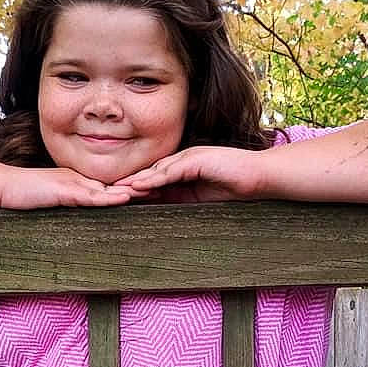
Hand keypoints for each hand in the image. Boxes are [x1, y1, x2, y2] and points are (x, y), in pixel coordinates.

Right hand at [0, 165, 149, 208]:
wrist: (3, 186)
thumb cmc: (24, 195)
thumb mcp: (52, 199)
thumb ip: (68, 203)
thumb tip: (82, 212)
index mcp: (78, 182)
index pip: (109, 186)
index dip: (131, 188)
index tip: (152, 191)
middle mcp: (79, 179)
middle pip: (114, 184)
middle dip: (138, 187)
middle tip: (164, 188)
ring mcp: (72, 183)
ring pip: (107, 188)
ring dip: (130, 191)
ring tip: (153, 193)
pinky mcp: (63, 191)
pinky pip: (89, 195)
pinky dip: (107, 197)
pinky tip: (123, 199)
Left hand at [116, 146, 264, 202]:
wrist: (260, 177)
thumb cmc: (236, 187)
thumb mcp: (202, 196)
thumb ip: (182, 198)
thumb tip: (163, 208)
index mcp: (184, 169)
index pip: (155, 179)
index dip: (137, 188)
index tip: (118, 199)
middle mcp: (183, 160)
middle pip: (150, 172)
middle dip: (130, 183)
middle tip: (107, 193)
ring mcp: (190, 158)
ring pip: (156, 170)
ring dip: (136, 180)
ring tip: (117, 190)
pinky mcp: (197, 160)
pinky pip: (171, 171)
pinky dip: (154, 178)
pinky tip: (140, 186)